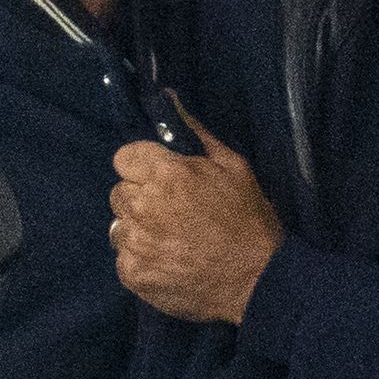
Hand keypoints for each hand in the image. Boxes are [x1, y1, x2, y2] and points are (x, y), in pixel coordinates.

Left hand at [110, 103, 283, 323]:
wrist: (258, 280)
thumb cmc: (249, 219)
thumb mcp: (233, 166)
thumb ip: (194, 132)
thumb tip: (167, 97)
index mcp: (166, 173)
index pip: (123, 158)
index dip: (142, 166)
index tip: (160, 178)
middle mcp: (143, 206)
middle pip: (119, 192)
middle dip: (140, 197)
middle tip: (170, 211)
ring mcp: (135, 243)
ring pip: (119, 226)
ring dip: (138, 229)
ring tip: (170, 239)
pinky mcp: (133, 274)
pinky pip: (123, 258)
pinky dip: (141, 260)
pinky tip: (168, 261)